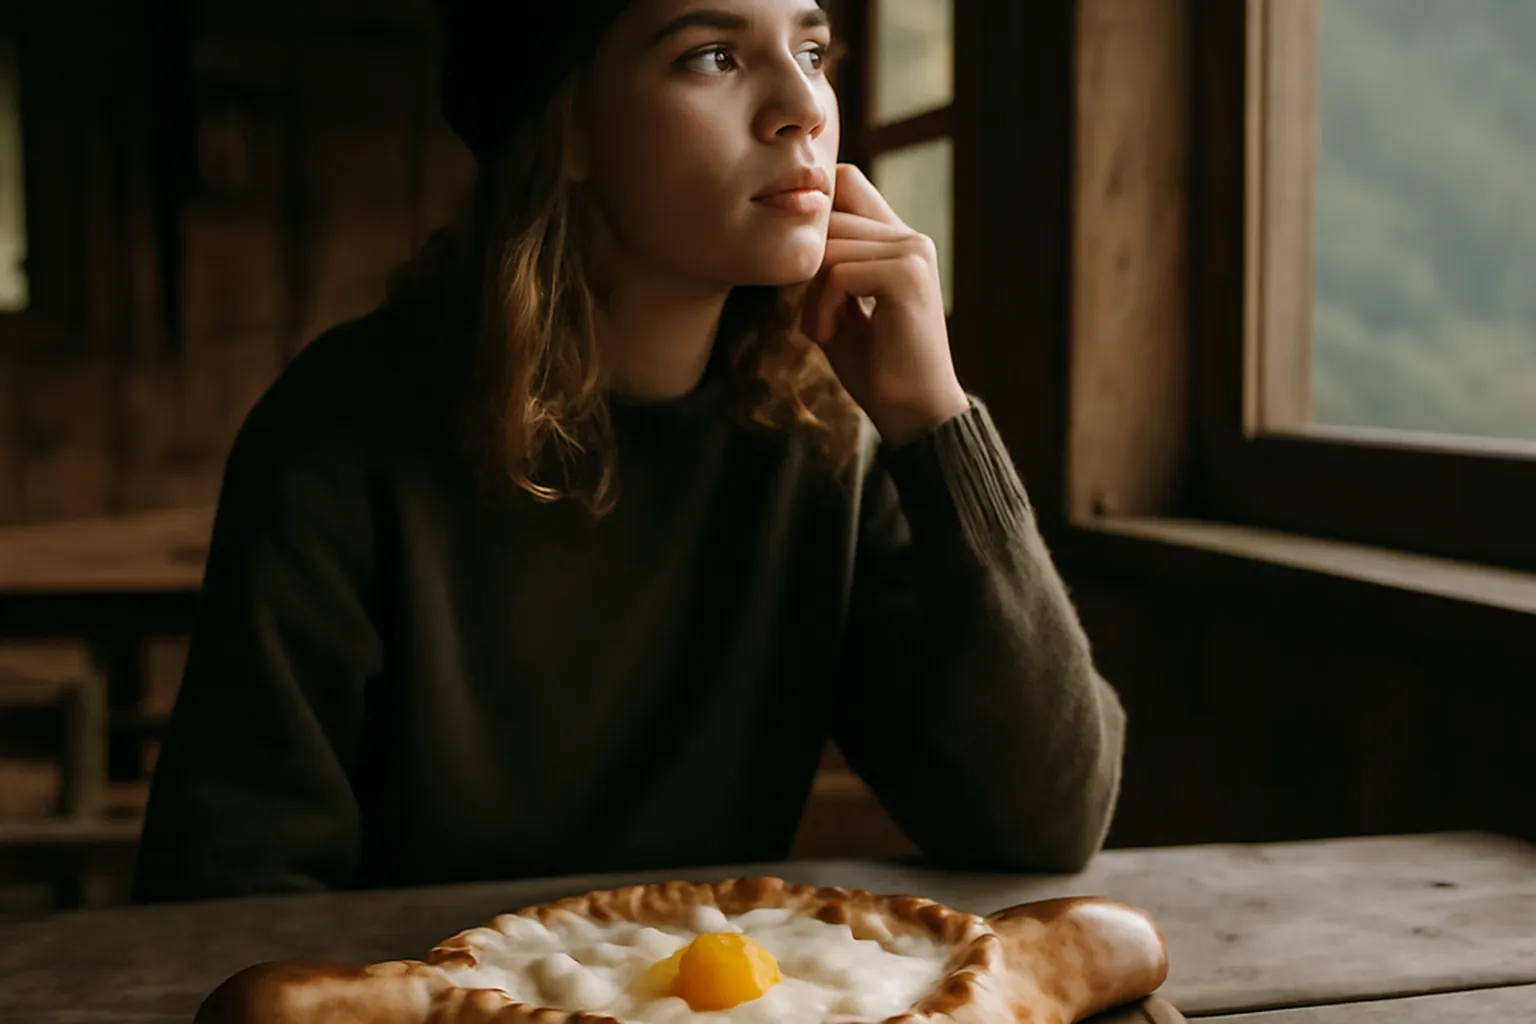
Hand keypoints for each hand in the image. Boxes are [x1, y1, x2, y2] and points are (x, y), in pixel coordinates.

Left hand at [801, 163, 969, 446]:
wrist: (912, 411)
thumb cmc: (875, 366)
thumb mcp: (839, 306)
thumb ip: (823, 265)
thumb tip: (787, 228)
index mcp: (898, 241)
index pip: (846, 184)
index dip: (815, 214)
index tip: (803, 266)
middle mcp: (910, 238)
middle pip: (830, 218)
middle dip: (807, 268)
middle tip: (814, 317)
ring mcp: (912, 253)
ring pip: (830, 248)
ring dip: (811, 295)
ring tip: (822, 330)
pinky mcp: (906, 275)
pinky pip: (838, 273)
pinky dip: (822, 308)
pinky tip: (828, 335)